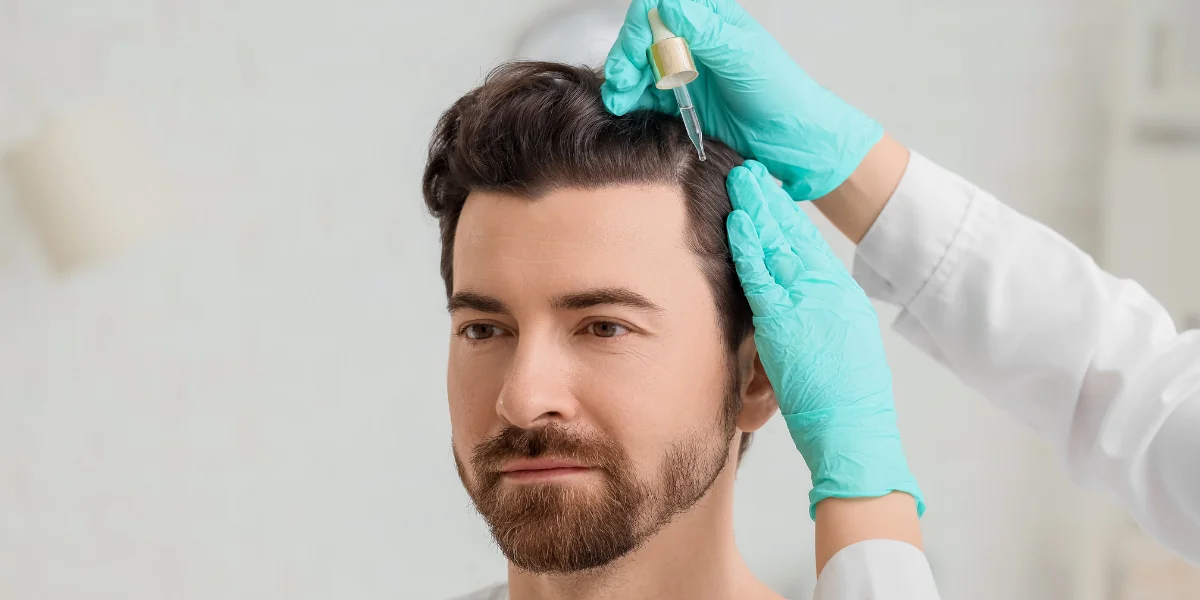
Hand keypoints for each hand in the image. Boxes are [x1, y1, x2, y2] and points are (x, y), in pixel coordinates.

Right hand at [603, 0, 882, 200]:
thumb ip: (705, 31)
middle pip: (644, 35)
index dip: (643, 25)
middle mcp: (693, 40)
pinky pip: (644, 94)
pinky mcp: (678, 100)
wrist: (791, 139)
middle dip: (627, 55)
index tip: (640, 49)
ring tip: (618, 100)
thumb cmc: (779, 91)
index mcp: (711, 17)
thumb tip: (668, 4)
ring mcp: (684, 70)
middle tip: (620, 81)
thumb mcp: (743, 55)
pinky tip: (624, 108)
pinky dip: (629, 99)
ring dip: (622, 79)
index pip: (662, 7)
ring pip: (639, 65)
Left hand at [726, 160, 923, 516]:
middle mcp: (830, 292)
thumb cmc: (842, 404)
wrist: (854, 432)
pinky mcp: (789, 321)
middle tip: (753, 173)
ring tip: (742, 183)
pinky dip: (749, 247)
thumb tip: (793, 311)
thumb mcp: (835, 350)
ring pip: (780, 247)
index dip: (789, 218)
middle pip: (797, 236)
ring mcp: (811, 304)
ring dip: (758, 213)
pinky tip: (737, 223)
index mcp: (842, 298)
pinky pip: (764, 276)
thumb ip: (815, 321)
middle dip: (772, 202)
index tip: (771, 193)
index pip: (811, 247)